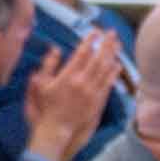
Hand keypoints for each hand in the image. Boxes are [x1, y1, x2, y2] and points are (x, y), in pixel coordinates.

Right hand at [21, 37, 115, 158]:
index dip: (90, 40)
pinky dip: (113, 74)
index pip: (82, 53)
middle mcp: (82, 82)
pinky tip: (117, 65)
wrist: (56, 129)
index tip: (95, 31)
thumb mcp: (41, 84)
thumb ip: (48, 65)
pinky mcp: (97, 102)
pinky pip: (108, 84)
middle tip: (112, 32)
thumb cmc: (46, 107)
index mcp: (68, 76)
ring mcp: (92, 93)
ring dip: (112, 55)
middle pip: (98, 58)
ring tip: (118, 44)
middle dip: (106, 43)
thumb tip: (55, 49)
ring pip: (105, 70)